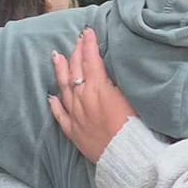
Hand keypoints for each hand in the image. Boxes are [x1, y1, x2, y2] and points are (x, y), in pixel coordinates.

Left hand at [49, 28, 137, 164]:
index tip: (88, 32)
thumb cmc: (136, 128)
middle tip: (77, 40)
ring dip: (60, 71)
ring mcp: (75, 114)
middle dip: (76, 53)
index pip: (91, 60)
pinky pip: (60, 114)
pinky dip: (55, 104)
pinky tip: (51, 97)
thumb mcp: (132, 98)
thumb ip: (117, 83)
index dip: (89, 45)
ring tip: (57, 57)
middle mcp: (83, 98)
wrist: (126, 156)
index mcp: (98, 88)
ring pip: (64, 88)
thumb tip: (109, 72)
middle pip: (76, 70)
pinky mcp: (73, 131)